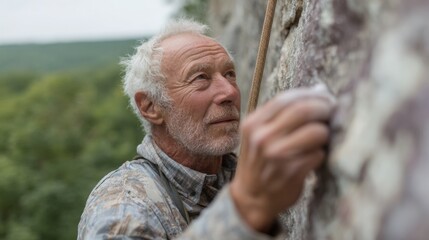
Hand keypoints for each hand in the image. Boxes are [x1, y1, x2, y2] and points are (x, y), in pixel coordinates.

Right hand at [230, 85, 335, 232]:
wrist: (251, 198)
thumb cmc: (260, 162)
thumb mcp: (260, 134)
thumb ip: (283, 113)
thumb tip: (319, 89)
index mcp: (253, 123)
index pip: (286, 98)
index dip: (311, 95)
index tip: (324, 98)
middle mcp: (262, 137)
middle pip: (303, 110)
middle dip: (325, 108)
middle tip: (334, 112)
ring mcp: (276, 156)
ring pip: (316, 132)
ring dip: (326, 132)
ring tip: (323, 137)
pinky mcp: (291, 173)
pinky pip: (319, 154)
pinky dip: (321, 153)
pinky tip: (315, 156)